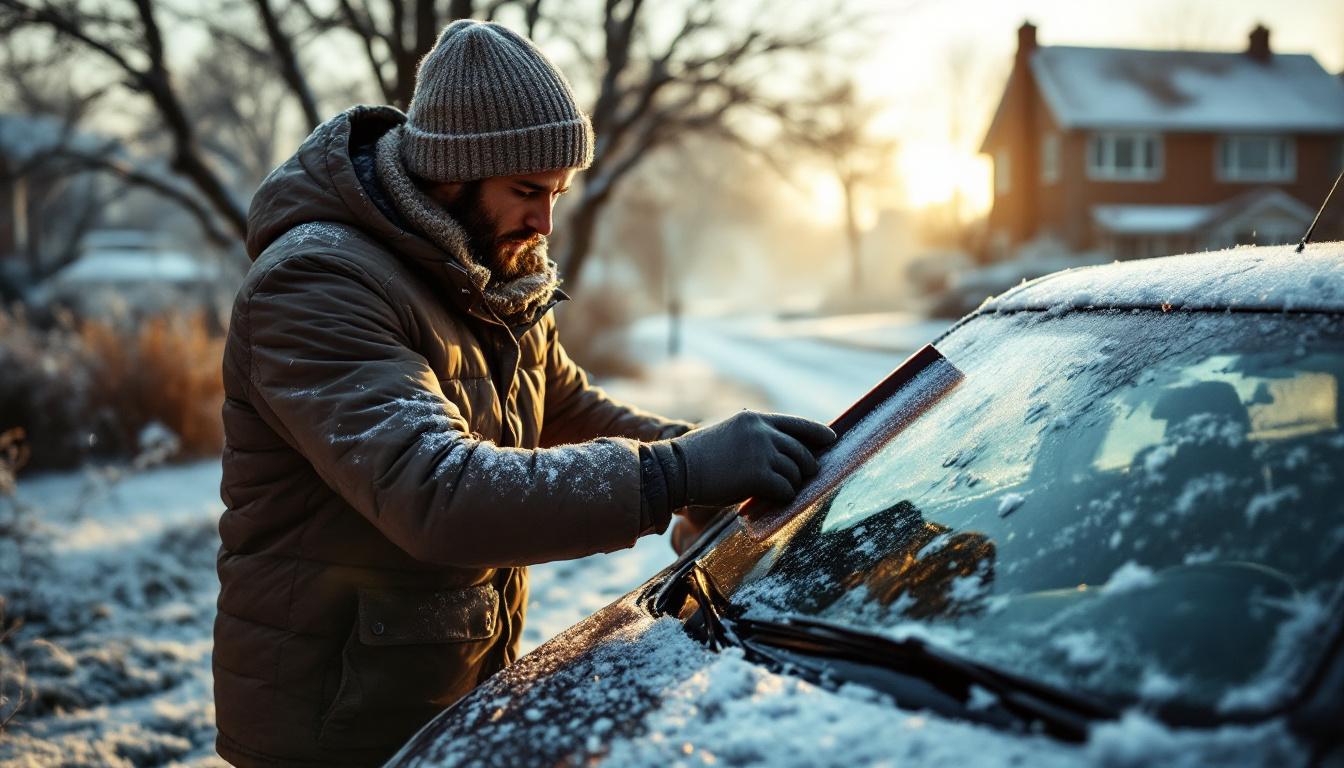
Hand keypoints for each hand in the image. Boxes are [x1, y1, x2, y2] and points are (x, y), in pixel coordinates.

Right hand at [672, 410, 835, 506]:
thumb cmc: (699, 457)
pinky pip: (786, 490)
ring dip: (789, 485)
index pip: (797, 424)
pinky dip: (782, 497)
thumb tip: (785, 454)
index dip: (818, 434)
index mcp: (756, 419)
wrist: (676, 469)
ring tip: (773, 490)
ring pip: (796, 473)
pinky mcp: (758, 475)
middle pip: (802, 452)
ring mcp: (762, 452)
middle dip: (805, 469)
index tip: (831, 440)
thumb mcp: (730, 435)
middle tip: (798, 480)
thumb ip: (757, 439)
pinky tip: (769, 499)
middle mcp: (763, 432)